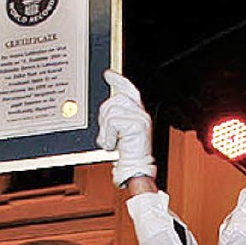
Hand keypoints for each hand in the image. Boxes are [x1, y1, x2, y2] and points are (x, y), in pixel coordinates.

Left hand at [97, 70, 156, 187]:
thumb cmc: (127, 156)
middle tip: (109, 137)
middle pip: (112, 102)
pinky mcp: (138, 124)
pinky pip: (113, 123)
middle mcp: (141, 113)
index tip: (108, 74)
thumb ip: (114, 120)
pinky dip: (109, 136)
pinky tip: (115, 145)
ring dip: (106, 131)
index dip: (118, 81)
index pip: (128, 90)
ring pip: (111, 112)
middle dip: (103, 119)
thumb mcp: (118, 134)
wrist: (135, 170)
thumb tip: (105, 112)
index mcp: (137, 114)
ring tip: (113, 143)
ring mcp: (141, 118)